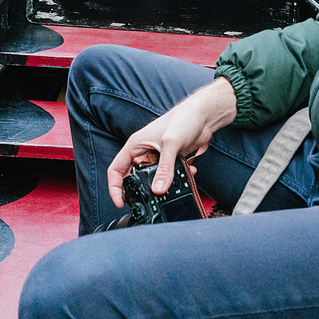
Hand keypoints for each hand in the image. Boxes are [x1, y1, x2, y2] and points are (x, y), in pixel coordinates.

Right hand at [107, 77, 236, 207]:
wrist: (203, 115)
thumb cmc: (183, 119)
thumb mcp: (171, 143)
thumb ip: (164, 168)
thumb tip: (158, 190)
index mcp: (135, 146)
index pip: (116, 169)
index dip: (114, 187)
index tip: (121, 202)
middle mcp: (143, 152)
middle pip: (132, 178)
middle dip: (139, 191)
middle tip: (147, 202)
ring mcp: (157, 157)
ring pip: (152, 179)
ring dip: (161, 186)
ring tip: (171, 188)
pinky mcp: (170, 161)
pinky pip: (168, 176)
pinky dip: (176, 180)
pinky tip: (188, 174)